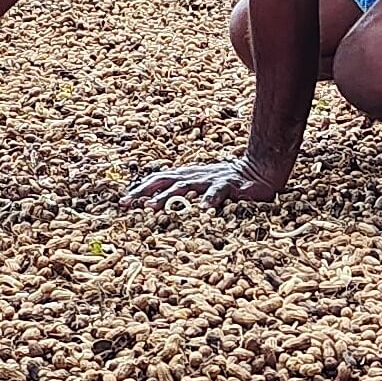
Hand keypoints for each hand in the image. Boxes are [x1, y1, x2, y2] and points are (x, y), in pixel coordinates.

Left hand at [120, 155, 288, 208]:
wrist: (259, 170)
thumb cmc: (228, 182)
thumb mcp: (202, 185)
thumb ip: (185, 193)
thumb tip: (161, 204)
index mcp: (187, 176)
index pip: (158, 180)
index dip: (140, 189)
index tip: (122, 202)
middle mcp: (194, 176)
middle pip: (164, 182)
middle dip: (144, 193)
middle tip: (128, 205)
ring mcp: (210, 180)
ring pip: (184, 187)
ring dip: (167, 198)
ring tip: (152, 208)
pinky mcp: (228, 185)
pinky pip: (217, 192)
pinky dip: (209, 200)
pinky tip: (203, 210)